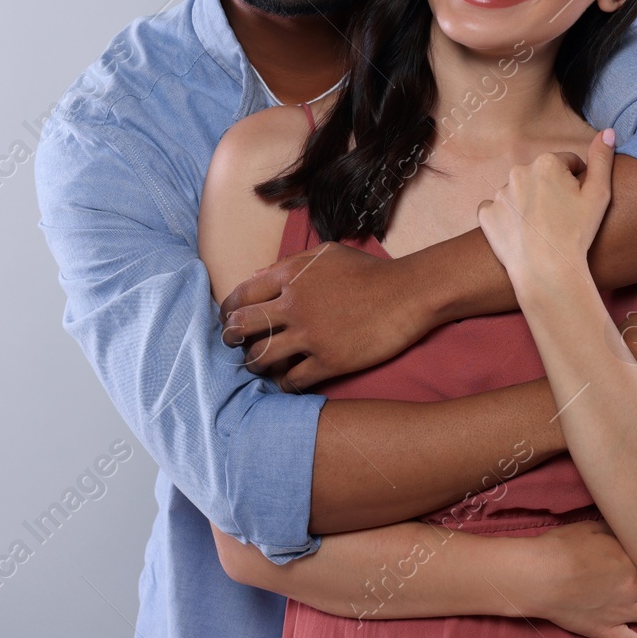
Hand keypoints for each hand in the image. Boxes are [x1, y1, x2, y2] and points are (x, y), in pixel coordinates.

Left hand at [218, 242, 431, 390]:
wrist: (407, 294)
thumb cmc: (368, 271)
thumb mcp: (326, 254)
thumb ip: (289, 263)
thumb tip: (256, 275)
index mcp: (290, 276)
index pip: (241, 296)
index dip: (229, 311)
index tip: (231, 320)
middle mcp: (294, 305)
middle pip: (242, 327)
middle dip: (232, 338)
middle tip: (235, 345)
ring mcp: (310, 335)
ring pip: (262, 357)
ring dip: (255, 364)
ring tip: (258, 366)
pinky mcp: (329, 361)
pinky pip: (292, 380)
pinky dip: (284, 383)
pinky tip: (287, 381)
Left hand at [476, 129, 614, 285]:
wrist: (547, 271)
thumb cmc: (577, 234)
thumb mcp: (599, 194)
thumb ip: (602, 159)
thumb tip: (607, 131)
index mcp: (546, 163)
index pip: (566, 164)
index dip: (576, 183)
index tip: (578, 204)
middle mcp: (518, 171)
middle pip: (540, 177)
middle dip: (551, 191)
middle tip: (561, 218)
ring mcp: (499, 193)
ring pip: (519, 193)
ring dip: (528, 204)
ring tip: (542, 228)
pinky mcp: (486, 214)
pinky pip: (498, 210)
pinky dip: (507, 219)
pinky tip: (521, 233)